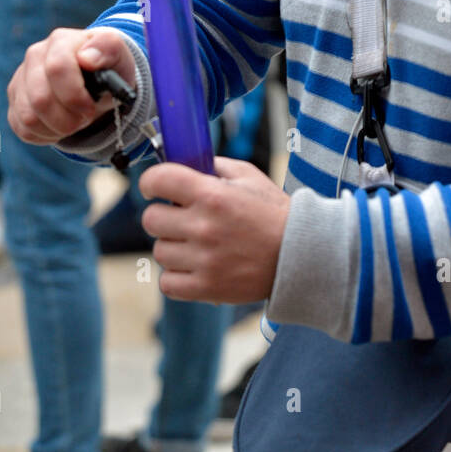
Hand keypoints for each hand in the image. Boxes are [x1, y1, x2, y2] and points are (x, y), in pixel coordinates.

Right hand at [7, 26, 136, 144]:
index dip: (75, 96)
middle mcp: (35, 56)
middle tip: (85, 117)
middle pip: (40, 99)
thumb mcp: (118, 56)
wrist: (96, 77)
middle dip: (68, 119)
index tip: (91, 108)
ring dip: (58, 128)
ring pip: (29, 117)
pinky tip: (60, 125)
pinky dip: (46, 135)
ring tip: (75, 121)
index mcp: (60, 41)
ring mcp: (21, 78)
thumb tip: (87, 58)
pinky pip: (23, 129)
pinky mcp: (15, 100)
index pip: (57, 68)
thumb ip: (109, 48)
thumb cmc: (107, 66)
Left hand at [140, 157, 289, 302]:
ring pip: (159, 251)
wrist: (299, 254)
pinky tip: (193, 266)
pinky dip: (176, 276)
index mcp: (211, 195)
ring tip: (196, 244)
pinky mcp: (207, 288)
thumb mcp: (247, 176)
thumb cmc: (272, 212)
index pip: (157, 180)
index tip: (155, 187)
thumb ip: (212, 166)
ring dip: (173, 246)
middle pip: (151, 219)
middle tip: (181, 218)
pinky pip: (167, 283)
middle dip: (163, 215)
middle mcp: (203, 227)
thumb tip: (181, 164)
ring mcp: (204, 260)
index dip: (151, 181)